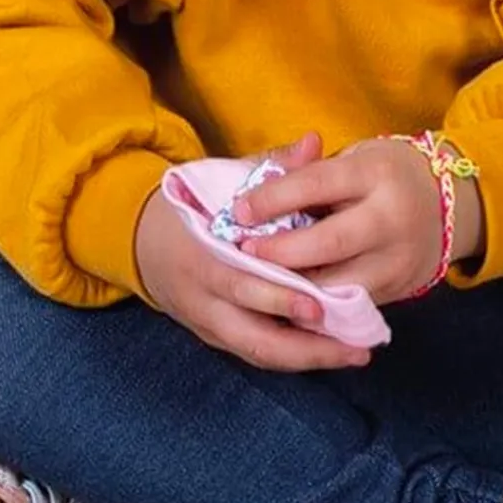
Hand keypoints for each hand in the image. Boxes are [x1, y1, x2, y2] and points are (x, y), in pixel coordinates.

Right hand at [134, 134, 371, 372]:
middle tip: (354, 346)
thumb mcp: (221, 182)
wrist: (146, 243)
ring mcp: (210, 327)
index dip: (276, 299)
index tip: (317, 304)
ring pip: (262, 354)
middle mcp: (202, 301)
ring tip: (356, 354)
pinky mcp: (221, 341)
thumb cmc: (193, 208)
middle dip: (306, 346)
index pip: (237, 284)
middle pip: (254, 337)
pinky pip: (261, 357)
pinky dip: (297, 358)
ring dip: (311, 359)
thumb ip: (268, 167)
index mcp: (198, 257)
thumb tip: (313, 143)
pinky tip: (335, 353)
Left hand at [232, 137, 473, 304]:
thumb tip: (255, 187)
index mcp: (377, 173)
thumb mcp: (351, 160)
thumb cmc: (383, 177)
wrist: (447, 208)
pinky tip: (293, 299)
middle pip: (328, 243)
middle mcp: (393, 218)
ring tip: (264, 282)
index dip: (271, 200)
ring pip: (340, 284)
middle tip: (246, 253)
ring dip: (297, 287)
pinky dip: (319, 304)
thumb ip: (305, 170)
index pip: (314, 185)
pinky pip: (352, 303)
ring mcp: (400, 260)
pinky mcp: (400, 289)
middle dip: (281, 252)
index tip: (238, 212)